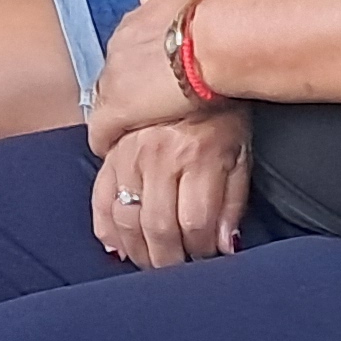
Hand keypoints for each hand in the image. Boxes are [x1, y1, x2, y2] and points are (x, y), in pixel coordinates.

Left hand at [87, 0, 201, 151]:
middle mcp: (118, 48)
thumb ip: (168, 0)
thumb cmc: (216, 16)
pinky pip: (101, 129)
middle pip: (113, 74)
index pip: (126, 50)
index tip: (148, 77)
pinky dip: (105, 139)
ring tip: (130, 128)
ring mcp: (115, 79)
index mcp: (137, 23)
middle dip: (126, 89)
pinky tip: (108, 148)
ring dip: (118, 113)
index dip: (137, 67)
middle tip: (143, 104)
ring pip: (105, 100)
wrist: (217, 38)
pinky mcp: (119, 109)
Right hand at [95, 109, 252, 265]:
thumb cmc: (222, 114)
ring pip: (125, 218)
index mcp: (197, 157)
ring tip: (150, 263)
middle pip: (158, 226)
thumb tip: (225, 246)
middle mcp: (158, 157)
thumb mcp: (240, 154)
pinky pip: (99, 197)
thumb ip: (233, 202)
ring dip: (137, 250)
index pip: (195, 223)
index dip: (201, 251)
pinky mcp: (111, 152)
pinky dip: (105, 226)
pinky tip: (116, 245)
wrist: (188, 68)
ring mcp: (128, 154)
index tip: (206, 258)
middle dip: (168, 260)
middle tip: (176, 271)